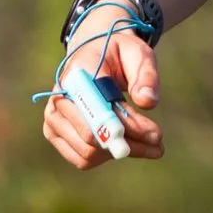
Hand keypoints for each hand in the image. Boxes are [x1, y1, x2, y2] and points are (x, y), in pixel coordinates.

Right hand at [42, 27, 165, 169]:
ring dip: (123, 152)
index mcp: (76, 75)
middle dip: (130, 143)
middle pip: (92, 137)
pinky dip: (108, 157)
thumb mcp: (138, 54)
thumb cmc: (118, 54)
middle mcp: (58, 99)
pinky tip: (131, 146)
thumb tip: (147, 102)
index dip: (121, 127)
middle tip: (160, 142)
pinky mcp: (55, 134)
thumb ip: (145, 76)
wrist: (94, 55)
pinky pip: (83, 159)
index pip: (94, 108)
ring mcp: (53, 119)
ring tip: (152, 145)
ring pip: (89, 153)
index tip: (156, 135)